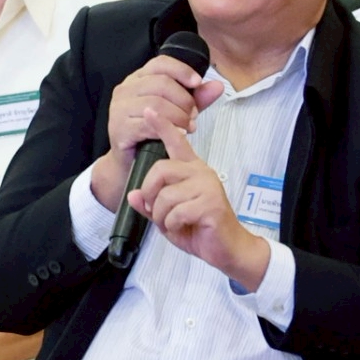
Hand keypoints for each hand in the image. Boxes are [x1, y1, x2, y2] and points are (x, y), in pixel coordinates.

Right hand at [91, 55, 225, 210]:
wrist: (130, 163)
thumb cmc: (152, 134)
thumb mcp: (178, 111)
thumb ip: (196, 99)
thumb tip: (217, 86)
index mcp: (138, 79)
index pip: (160, 63)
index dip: (182, 70)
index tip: (197, 83)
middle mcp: (125, 89)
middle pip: (161, 83)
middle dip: (184, 100)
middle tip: (193, 116)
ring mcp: (119, 108)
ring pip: (156, 103)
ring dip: (178, 116)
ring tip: (187, 127)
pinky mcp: (118, 128)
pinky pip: (147, 124)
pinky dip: (166, 128)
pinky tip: (176, 134)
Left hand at [128, 107, 270, 288]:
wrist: (227, 249)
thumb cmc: (200, 229)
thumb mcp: (168, 217)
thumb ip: (150, 205)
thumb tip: (132, 195)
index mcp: (191, 170)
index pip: (176, 142)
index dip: (162, 126)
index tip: (149, 110)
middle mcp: (200, 172)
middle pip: (160, 170)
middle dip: (151, 194)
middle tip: (157, 211)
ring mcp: (207, 186)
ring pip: (166, 195)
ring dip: (163, 216)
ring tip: (175, 223)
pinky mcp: (211, 203)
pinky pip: (177, 212)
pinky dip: (173, 225)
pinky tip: (185, 227)